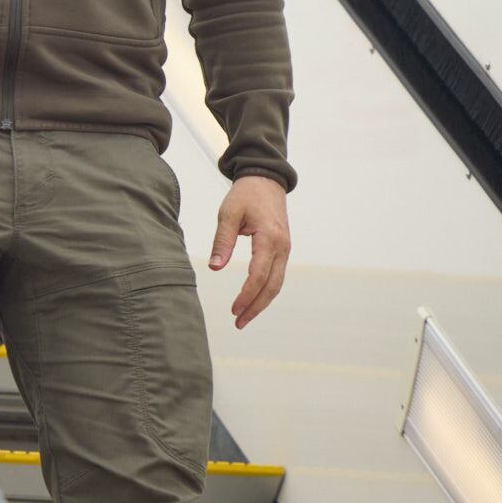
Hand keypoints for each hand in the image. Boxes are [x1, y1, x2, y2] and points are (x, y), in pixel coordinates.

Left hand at [209, 174, 290, 328]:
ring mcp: (285, 249)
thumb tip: (216, 268)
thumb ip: (222, 242)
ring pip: (277, 284)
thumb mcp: (228, 214)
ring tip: (244, 317)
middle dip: (256, 307)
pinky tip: (253, 300)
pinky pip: (277, 275)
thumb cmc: (246, 195)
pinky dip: (266, 290)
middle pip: (272, 286)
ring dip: (262, 302)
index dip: (246, 296)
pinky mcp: (282, 249)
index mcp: (269, 238)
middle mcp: (282, 247)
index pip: (258, 275)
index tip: (233, 310)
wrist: (266, 180)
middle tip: (239, 323)